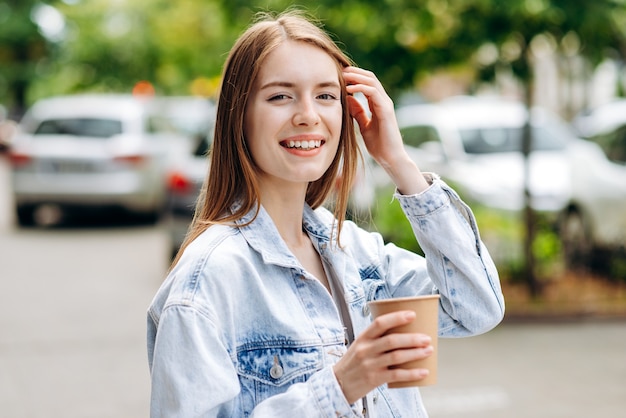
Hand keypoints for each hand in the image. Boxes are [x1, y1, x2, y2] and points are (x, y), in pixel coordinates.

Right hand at [333, 310, 433, 403]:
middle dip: (412, 338)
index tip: (412, 315)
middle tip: (426, 338)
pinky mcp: (374, 379)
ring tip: (428, 351)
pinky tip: (423, 372)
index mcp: (363, 338)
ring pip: (396, 356)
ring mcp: (370, 364)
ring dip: (415, 353)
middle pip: (392, 340)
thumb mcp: (360, 346)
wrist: (338, 384)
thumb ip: (377, 339)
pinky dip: (412, 373)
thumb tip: (404, 333)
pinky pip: (396, 375)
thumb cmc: (353, 363)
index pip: (380, 323)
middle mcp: (366, 349)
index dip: (397, 317)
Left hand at [343, 67, 428, 193]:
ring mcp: (386, 104)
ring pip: (372, 81)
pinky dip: (361, 87)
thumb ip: (357, 111)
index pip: (367, 83)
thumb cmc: (378, 145)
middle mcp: (383, 101)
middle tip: (339, 70)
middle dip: (354, 72)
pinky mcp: (386, 110)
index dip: (354, 77)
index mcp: (378, 104)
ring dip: (356, 76)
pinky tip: (349, 88)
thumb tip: (347, 98)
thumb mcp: (363, 125)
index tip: (339, 76)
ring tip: (342, 75)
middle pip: (370, 77)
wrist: (390, 158)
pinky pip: (373, 92)